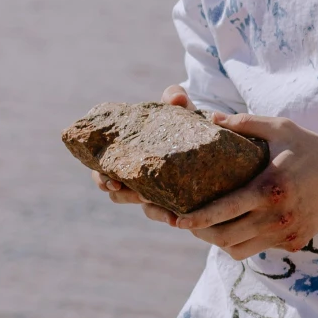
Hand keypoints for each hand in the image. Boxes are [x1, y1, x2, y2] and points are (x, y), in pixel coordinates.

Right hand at [93, 84, 199, 214]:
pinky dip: (170, 216)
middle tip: (136, 194)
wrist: (213, 141)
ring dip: (152, 210)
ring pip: (144, 207)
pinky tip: (178, 219)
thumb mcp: (180, 109)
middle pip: (119, 193)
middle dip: (125, 195)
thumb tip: (177, 98)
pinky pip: (168, 214)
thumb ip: (175, 99)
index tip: (113, 182)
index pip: (104, 171)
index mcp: (129, 156)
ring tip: (165, 213)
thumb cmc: (186, 122)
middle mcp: (138, 177)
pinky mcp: (177, 200)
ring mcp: (156, 191)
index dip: (103, 179)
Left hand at [168, 113, 317, 260]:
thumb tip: (211, 118)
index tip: (176, 219)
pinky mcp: (294, 242)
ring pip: (238, 250)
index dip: (196, 218)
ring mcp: (285, 233)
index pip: (223, 210)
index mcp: (269, 188)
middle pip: (224, 238)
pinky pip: (258, 249)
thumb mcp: (283, 128)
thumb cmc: (315, 149)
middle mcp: (276, 216)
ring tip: (212, 226)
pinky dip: (244, 242)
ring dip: (220, 241)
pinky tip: (241, 226)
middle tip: (188, 222)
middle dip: (200, 233)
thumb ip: (246, 123)